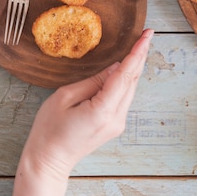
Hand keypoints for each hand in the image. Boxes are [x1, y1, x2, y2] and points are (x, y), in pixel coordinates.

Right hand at [23, 29, 153, 181]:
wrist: (49, 161)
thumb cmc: (48, 130)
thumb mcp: (64, 97)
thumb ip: (92, 81)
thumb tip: (114, 68)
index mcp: (102, 110)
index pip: (125, 75)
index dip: (137, 52)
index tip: (147, 35)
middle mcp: (116, 118)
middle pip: (132, 81)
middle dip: (140, 56)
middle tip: (146, 34)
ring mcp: (117, 124)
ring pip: (130, 89)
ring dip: (134, 67)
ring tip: (138, 45)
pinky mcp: (114, 126)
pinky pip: (123, 97)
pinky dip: (126, 80)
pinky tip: (126, 68)